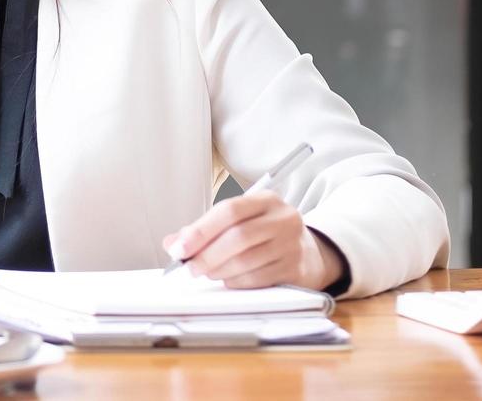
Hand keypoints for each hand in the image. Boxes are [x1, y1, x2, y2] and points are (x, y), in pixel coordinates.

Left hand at [162, 191, 345, 290]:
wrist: (308, 253)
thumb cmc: (266, 235)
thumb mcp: (241, 222)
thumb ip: (206, 230)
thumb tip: (172, 243)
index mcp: (266, 200)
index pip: (230, 210)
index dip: (200, 231)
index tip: (179, 248)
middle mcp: (283, 218)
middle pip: (238, 237)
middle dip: (207, 255)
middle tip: (190, 268)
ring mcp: (291, 244)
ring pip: (247, 261)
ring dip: (219, 270)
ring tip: (208, 272)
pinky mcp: (294, 268)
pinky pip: (257, 279)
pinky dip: (236, 281)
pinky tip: (228, 279)